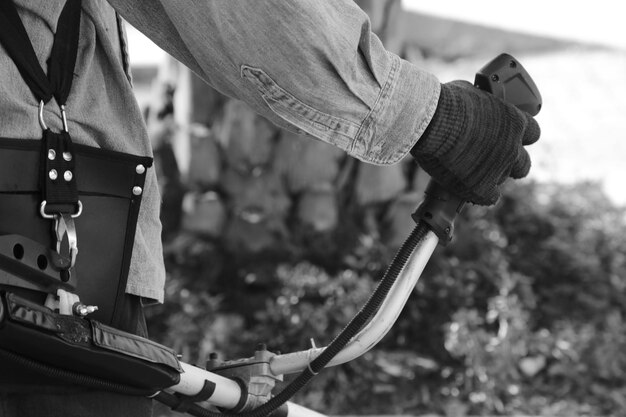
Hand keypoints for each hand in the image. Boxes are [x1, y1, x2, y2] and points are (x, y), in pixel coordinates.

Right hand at [410, 81, 539, 204]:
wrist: (431, 123)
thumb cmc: (446, 102)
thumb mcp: (471, 93)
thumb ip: (480, 106)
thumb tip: (472, 106)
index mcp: (515, 122)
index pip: (532, 134)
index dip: (518, 137)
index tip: (507, 137)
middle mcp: (512, 148)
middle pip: (523, 164)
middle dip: (509, 163)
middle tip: (490, 159)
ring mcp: (498, 170)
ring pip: (502, 180)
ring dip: (489, 177)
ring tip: (469, 171)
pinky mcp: (481, 188)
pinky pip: (488, 198)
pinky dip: (477, 194)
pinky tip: (465, 187)